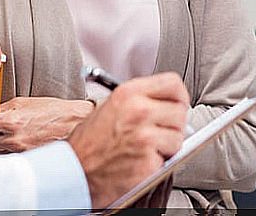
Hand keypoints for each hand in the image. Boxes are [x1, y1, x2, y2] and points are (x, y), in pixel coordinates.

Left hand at [0, 97, 93, 152]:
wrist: (73, 123)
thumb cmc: (52, 110)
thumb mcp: (24, 102)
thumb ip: (0, 108)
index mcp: (11, 120)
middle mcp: (14, 139)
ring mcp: (20, 151)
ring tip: (9, 132)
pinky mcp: (27, 159)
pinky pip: (8, 155)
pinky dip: (9, 149)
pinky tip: (18, 140)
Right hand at [67, 72, 189, 208]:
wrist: (74, 170)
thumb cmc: (88, 142)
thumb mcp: (109, 106)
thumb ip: (139, 99)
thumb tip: (166, 102)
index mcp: (129, 94)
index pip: (173, 84)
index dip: (178, 96)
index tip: (177, 104)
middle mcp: (139, 112)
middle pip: (180, 111)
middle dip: (172, 124)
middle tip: (157, 131)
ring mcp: (145, 138)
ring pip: (178, 138)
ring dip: (167, 146)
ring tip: (145, 147)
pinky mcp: (148, 163)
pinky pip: (168, 160)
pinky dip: (158, 163)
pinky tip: (139, 160)